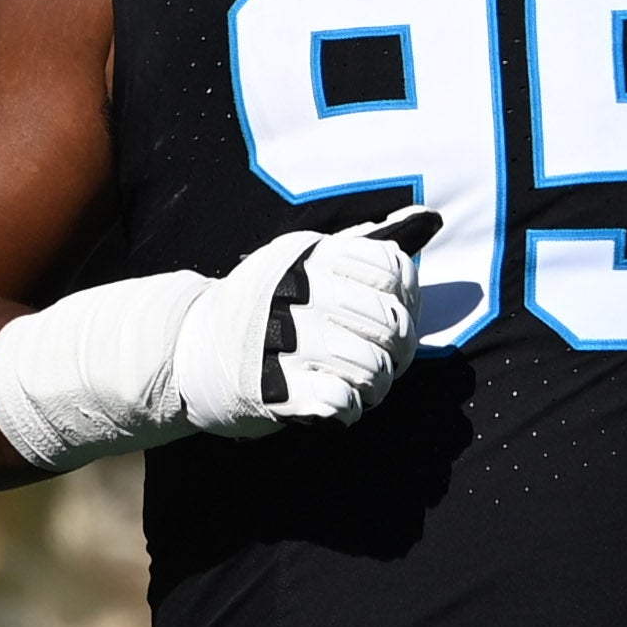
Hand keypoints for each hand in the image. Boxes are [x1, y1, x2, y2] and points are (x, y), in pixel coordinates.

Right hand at [175, 207, 437, 436]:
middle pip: (389, 323)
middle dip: (399, 349)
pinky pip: (339, 401)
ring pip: (371, 367)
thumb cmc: (273, 302)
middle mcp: (298, 291)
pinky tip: (337, 400)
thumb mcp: (316, 261)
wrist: (195, 349)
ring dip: (376, 384)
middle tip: (387, 359)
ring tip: (363, 383)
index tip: (396, 313)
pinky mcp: (272, 388)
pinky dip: (348, 408)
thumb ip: (374, 246)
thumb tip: (432, 218)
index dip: (409, 299)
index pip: (394, 270)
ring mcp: (283, 339)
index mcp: (313, 255)